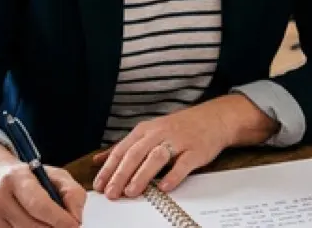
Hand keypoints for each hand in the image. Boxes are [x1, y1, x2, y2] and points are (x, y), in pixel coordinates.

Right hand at [0, 142, 85, 227]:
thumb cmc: (28, 178)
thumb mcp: (55, 175)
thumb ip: (72, 193)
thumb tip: (76, 219)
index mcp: (16, 178)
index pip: (39, 205)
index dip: (60, 220)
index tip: (74, 225)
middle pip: (33, 227)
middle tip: (65, 226)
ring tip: (48, 222)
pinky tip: (33, 225)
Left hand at [91, 96, 265, 199]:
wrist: (213, 119)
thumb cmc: (178, 128)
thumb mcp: (148, 132)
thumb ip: (124, 147)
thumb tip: (98, 160)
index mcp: (145, 130)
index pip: (122, 149)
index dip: (109, 168)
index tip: (99, 185)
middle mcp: (159, 133)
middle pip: (136, 153)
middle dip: (121, 174)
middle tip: (112, 193)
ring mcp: (178, 141)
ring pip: (156, 157)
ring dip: (142, 175)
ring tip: (131, 191)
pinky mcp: (195, 151)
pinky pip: (183, 164)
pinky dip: (173, 176)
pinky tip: (163, 187)